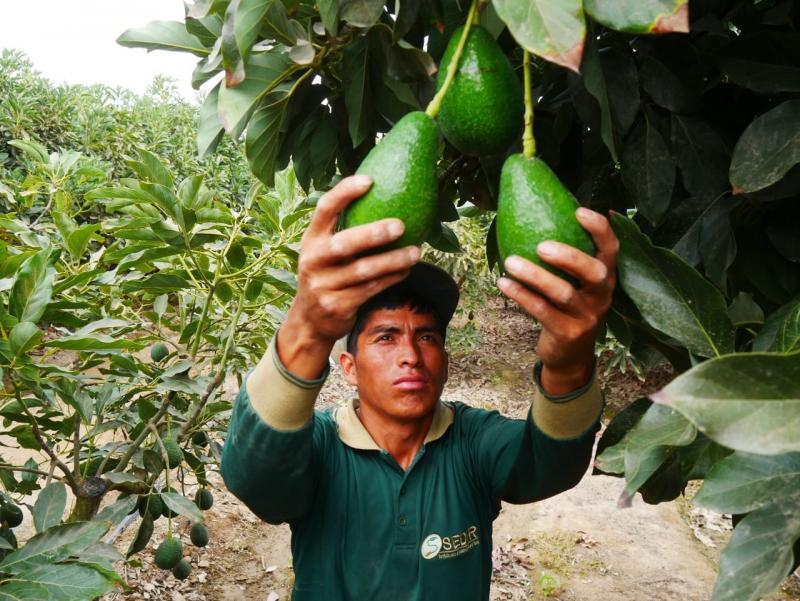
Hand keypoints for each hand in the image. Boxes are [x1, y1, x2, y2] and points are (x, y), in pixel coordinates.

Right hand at [278, 175, 420, 376]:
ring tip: (415, 252)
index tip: (370, 181)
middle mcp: (313, 260)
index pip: (324, 209)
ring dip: (393, 260)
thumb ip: (344, 231)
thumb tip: (386, 195)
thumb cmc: (328, 274)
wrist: (309, 320)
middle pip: (344, 244)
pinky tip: (406, 270)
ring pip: (363, 271)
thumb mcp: (324, 252)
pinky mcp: (336, 306)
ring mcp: (323, 285)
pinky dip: (391, 279)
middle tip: (401, 225)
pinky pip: (370, 289)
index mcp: (311, 240)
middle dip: (373, 233)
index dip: (345, 193)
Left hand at [497, 208, 618, 394]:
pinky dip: (521, 295)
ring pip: (562, 294)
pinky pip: (541, 311)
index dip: (600, 230)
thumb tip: (539, 213)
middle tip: (541, 245)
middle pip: (594, 273)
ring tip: (510, 262)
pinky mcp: (567, 334)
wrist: (570, 358)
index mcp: (605, 279)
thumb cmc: (568, 309)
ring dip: (534, 276)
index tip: (579, 210)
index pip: (611, 250)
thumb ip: (566, 259)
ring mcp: (586, 318)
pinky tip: (502, 282)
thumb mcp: (576, 286)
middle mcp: (601, 297)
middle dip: (570, 257)